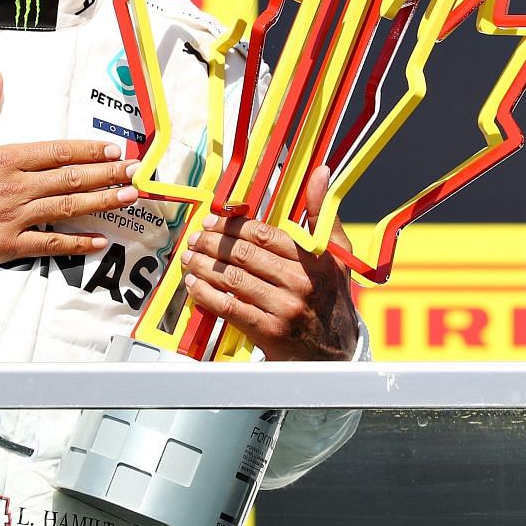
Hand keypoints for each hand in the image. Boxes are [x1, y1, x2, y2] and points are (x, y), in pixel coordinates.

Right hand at [0, 69, 137, 269]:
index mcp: (4, 158)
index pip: (56, 151)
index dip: (88, 149)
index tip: (112, 148)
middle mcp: (17, 187)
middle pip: (71, 178)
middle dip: (107, 173)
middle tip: (135, 170)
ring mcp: (15, 218)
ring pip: (69, 207)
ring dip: (103, 201)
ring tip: (129, 197)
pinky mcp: (9, 246)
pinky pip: (50, 245)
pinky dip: (77, 243)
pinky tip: (100, 241)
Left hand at [180, 165, 359, 361]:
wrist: (337, 353)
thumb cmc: (331, 297)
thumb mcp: (337, 255)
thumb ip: (323, 214)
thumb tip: (320, 172)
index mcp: (315, 260)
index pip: (264, 234)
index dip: (233, 225)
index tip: (213, 221)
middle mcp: (301, 283)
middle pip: (244, 255)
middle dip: (212, 244)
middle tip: (195, 238)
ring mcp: (284, 309)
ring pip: (232, 280)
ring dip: (203, 266)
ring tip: (189, 257)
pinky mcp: (269, 333)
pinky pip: (228, 308)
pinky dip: (206, 294)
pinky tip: (194, 286)